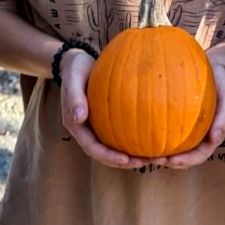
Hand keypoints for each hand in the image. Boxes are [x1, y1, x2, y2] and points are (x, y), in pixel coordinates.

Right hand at [59, 48, 137, 168]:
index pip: (92, 148)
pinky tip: (149, 137)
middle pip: (104, 154)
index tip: (126, 159)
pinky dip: (132, 139)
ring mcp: (96, 126)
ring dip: (130, 155)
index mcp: (76, 124)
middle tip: (144, 162)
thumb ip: (75, 97)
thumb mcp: (73, 78)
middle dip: (123, 162)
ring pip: (113, 147)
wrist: (77, 62)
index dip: (108, 157)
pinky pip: (119, 133)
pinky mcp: (106, 120)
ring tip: (151, 156)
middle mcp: (86, 130)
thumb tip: (79, 118)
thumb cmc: (75, 68)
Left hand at [154, 62, 224, 168]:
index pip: (199, 155)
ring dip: (160, 155)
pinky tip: (141, 135)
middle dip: (170, 162)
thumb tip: (216, 138)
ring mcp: (185, 129)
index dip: (186, 161)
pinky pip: (164, 130)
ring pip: (173, 148)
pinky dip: (154, 137)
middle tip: (153, 160)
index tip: (172, 161)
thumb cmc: (220, 81)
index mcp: (210, 135)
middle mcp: (197, 135)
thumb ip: (224, 116)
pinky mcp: (175, 118)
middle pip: (184, 157)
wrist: (211, 66)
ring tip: (144, 154)